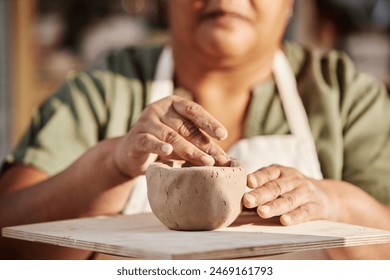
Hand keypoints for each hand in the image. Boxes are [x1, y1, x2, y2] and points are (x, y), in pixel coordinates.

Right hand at [114, 95, 230, 177]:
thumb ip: (199, 142)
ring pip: (171, 136)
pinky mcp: (136, 138)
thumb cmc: (162, 144)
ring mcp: (145, 122)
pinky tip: (168, 152)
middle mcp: (158, 109)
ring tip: (206, 162)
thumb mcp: (182, 139)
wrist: (132, 154)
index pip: (194, 110)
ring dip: (190, 150)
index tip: (223, 135)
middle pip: (185, 126)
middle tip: (219, 158)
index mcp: (172, 103)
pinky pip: (149, 142)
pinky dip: (159, 147)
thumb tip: (226, 158)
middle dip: (204, 144)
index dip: (209, 122)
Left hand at [243, 165, 337, 224]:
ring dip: (274, 206)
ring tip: (261, 212)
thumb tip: (232, 194)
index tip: (247, 182)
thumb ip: (261, 186)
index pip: (268, 173)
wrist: (328, 196)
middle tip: (247, 200)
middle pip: (276, 187)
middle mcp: (294, 180)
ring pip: (289, 200)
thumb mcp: (279, 181)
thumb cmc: (291, 189)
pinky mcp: (316, 207)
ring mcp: (306, 193)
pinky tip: (284, 221)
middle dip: (261, 194)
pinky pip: (304, 212)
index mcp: (281, 172)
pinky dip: (294, 217)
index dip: (258, 177)